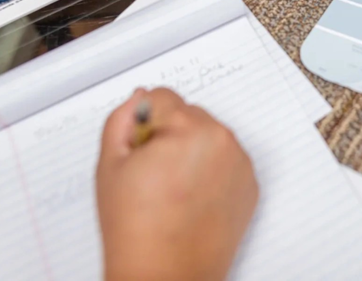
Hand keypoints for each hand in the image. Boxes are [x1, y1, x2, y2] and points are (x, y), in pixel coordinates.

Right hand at [96, 88, 258, 280]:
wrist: (166, 275)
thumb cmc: (138, 229)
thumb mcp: (110, 164)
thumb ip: (121, 118)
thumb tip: (139, 98)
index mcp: (191, 129)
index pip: (162, 97)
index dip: (142, 126)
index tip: (139, 153)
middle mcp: (223, 140)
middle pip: (188, 114)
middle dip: (169, 135)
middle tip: (152, 175)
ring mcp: (241, 164)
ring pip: (209, 137)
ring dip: (192, 151)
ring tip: (172, 191)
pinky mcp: (251, 185)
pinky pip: (226, 161)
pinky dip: (211, 172)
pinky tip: (191, 199)